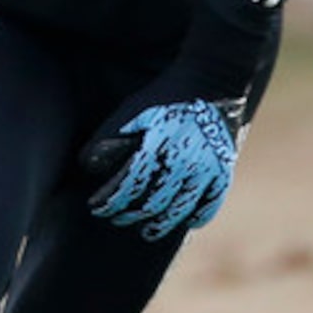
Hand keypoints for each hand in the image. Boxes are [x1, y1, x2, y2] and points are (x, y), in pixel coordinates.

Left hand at [79, 99, 241, 239]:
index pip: (128, 187)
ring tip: (148, 232)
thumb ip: (109, 139)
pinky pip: (213, 202)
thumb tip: (86, 166)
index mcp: (156, 148)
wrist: (213, 80)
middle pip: (152, 204)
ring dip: (161, 224)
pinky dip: (199, 216)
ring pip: (181, 209)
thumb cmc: (165, 95)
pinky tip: (188, 223)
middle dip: (130, 215)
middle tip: (118, 219)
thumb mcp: (132, 112)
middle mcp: (183, 163)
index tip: (97, 208)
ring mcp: (207, 168)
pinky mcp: (225, 168)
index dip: (110, 202)